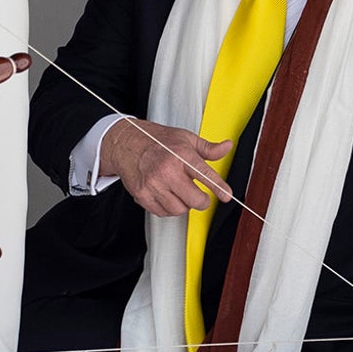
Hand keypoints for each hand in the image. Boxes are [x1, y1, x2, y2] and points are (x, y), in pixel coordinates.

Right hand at [97, 118, 232, 217]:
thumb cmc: (156, 141)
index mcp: (180, 154)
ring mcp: (153, 184)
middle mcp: (166, 170)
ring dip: (184, 205)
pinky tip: (167, 195)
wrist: (126, 143)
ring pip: (179, 209)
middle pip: (193, 199)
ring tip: (181, 192)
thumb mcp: (185, 138)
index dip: (218, 187)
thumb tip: (226, 146)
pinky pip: (162, 212)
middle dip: (202, 201)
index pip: (204, 174)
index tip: (227, 196)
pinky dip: (168, 208)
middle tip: (202, 197)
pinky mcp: (142, 194)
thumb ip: (208, 148)